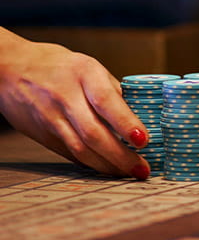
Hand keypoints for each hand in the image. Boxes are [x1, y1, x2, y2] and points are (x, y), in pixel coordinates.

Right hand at [0, 29, 150, 178]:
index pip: (106, 101)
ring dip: (108, 166)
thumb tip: (141, 114)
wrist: (9, 69)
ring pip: (81, 149)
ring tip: (128, 173)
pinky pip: (71, 153)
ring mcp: (51, 118)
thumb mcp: (89, 67)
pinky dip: (92, 164)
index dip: (126, 123)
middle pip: (94, 133)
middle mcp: (65, 96)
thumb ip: (112, 90)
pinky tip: (107, 168)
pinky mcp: (43, 135)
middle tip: (142, 169)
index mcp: (84, 73)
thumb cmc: (58, 66)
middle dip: (121, 156)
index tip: (143, 140)